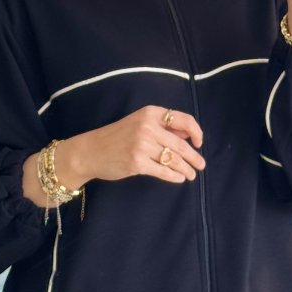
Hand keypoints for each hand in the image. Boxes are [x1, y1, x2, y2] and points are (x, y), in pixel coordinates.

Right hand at [62, 107, 206, 186]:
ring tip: (191, 175)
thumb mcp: (140, 123)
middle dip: (194, 157)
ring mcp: (142, 145)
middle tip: (200, 165)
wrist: (90, 151)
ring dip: (186, 169)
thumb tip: (189, 133)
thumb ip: (164, 127)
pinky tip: (178, 178)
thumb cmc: (117, 138)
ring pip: (174, 160)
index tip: (198, 143)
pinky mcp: (137, 162)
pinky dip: (174, 176)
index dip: (196, 132)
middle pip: (181, 144)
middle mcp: (148, 127)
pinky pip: (163, 171)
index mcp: (151, 113)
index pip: (184, 119)